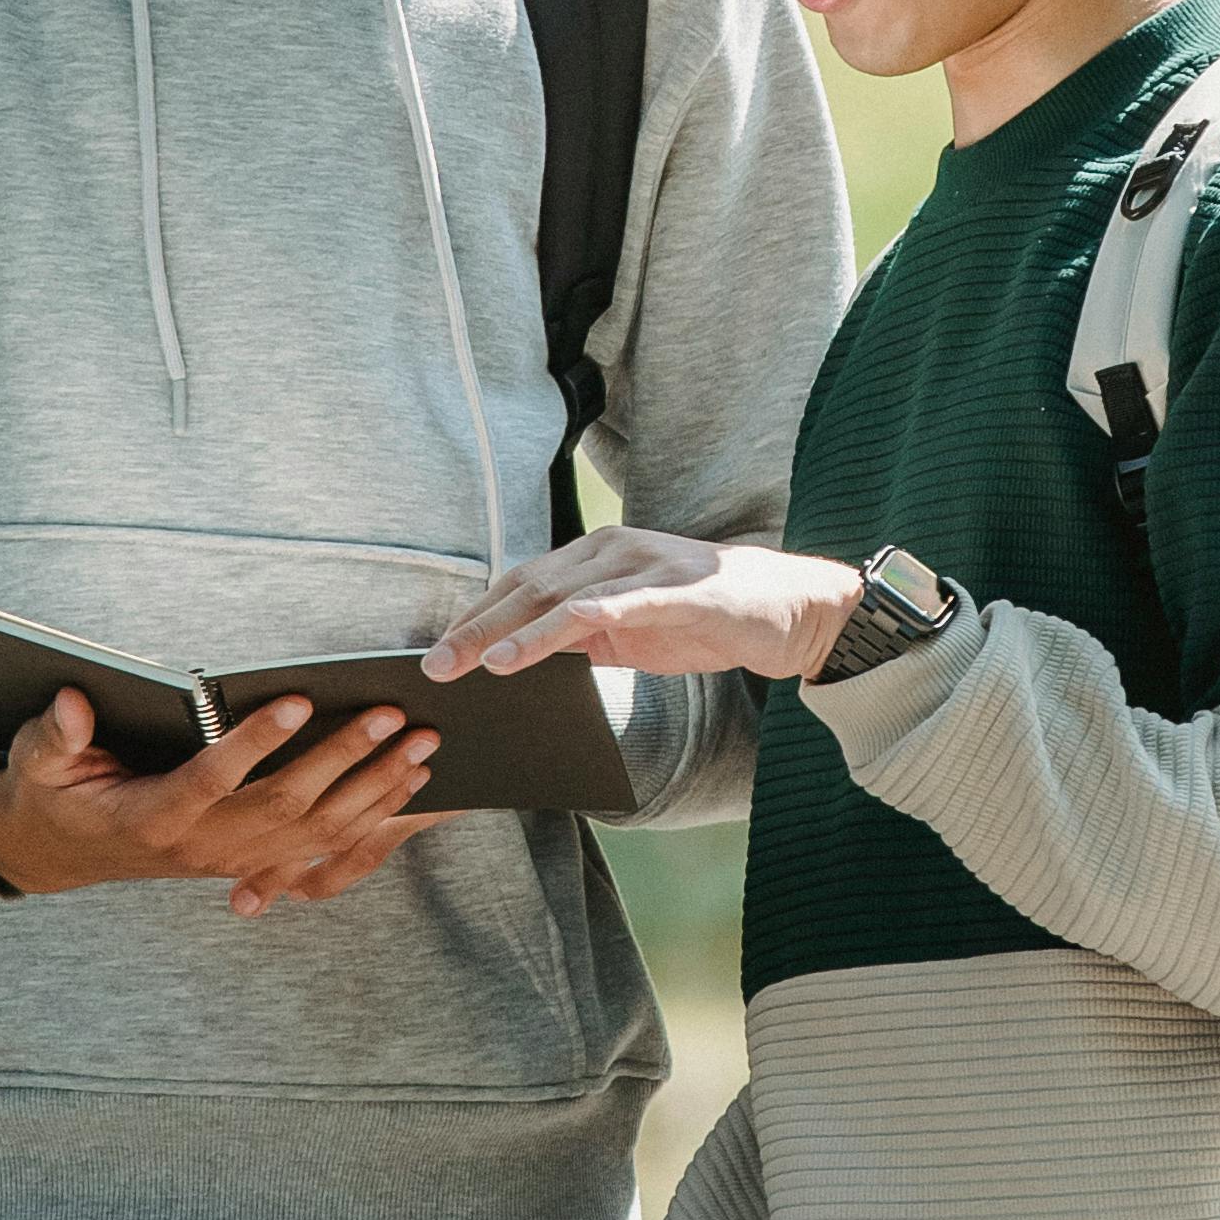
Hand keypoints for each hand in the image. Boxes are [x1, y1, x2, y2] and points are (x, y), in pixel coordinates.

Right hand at [0, 679, 441, 915]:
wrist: (64, 851)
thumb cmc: (54, 793)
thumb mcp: (38, 763)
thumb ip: (54, 735)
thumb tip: (72, 702)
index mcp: (152, 818)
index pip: (213, 778)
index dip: (256, 741)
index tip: (298, 698)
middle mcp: (200, 846)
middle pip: (285, 804)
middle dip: (344, 758)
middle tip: (390, 713)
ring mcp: (231, 859)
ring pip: (317, 829)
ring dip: (374, 786)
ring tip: (420, 742)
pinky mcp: (252, 860)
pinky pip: (324, 844)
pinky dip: (371, 812)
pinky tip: (409, 779)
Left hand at [421, 524, 865, 686]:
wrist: (788, 611)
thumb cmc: (705, 620)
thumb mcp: (631, 633)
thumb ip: (582, 640)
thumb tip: (520, 669)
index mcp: (598, 557)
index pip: (522, 583)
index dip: (476, 615)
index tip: (435, 651)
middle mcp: (613, 550)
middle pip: (528, 587)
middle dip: (475, 627)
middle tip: (432, 665)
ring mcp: (643, 567)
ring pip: (559, 596)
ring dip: (508, 632)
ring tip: (469, 666)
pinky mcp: (674, 590)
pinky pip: (607, 608)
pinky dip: (562, 627)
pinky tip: (529, 648)